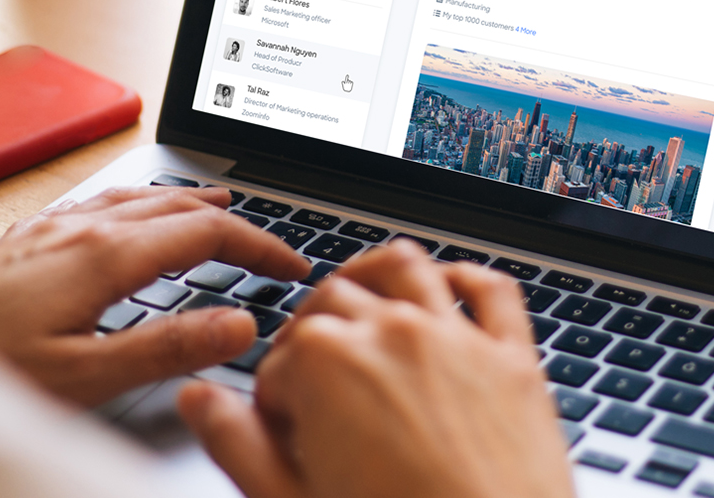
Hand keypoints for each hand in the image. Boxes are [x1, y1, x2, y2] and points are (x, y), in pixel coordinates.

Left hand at [0, 186, 308, 406]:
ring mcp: (48, 231)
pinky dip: (138, 204)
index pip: (208, 231)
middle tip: (272, 248)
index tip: (294, 269)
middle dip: (235, 220)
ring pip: (137, 198)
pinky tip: (125, 217)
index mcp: (105, 255)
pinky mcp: (21, 243)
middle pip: (179, 205)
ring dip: (188, 201)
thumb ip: (166, 348)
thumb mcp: (84, 376)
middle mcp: (80, 229)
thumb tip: (239, 323)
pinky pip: (99, 204)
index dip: (262, 245)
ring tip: (218, 204)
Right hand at [178, 240, 572, 497]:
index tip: (283, 437)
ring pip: (402, 267)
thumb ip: (238, 446)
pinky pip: (489, 288)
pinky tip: (446, 290)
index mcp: (326, 363)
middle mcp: (391, 332)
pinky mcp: (514, 357)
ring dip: (371, 278)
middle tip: (312, 387)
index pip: (276, 362)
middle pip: (330, 301)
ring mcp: (458, 338)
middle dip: (311, 335)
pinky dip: (463, 277)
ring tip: (359, 306)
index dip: (272, 401)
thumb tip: (198, 399)